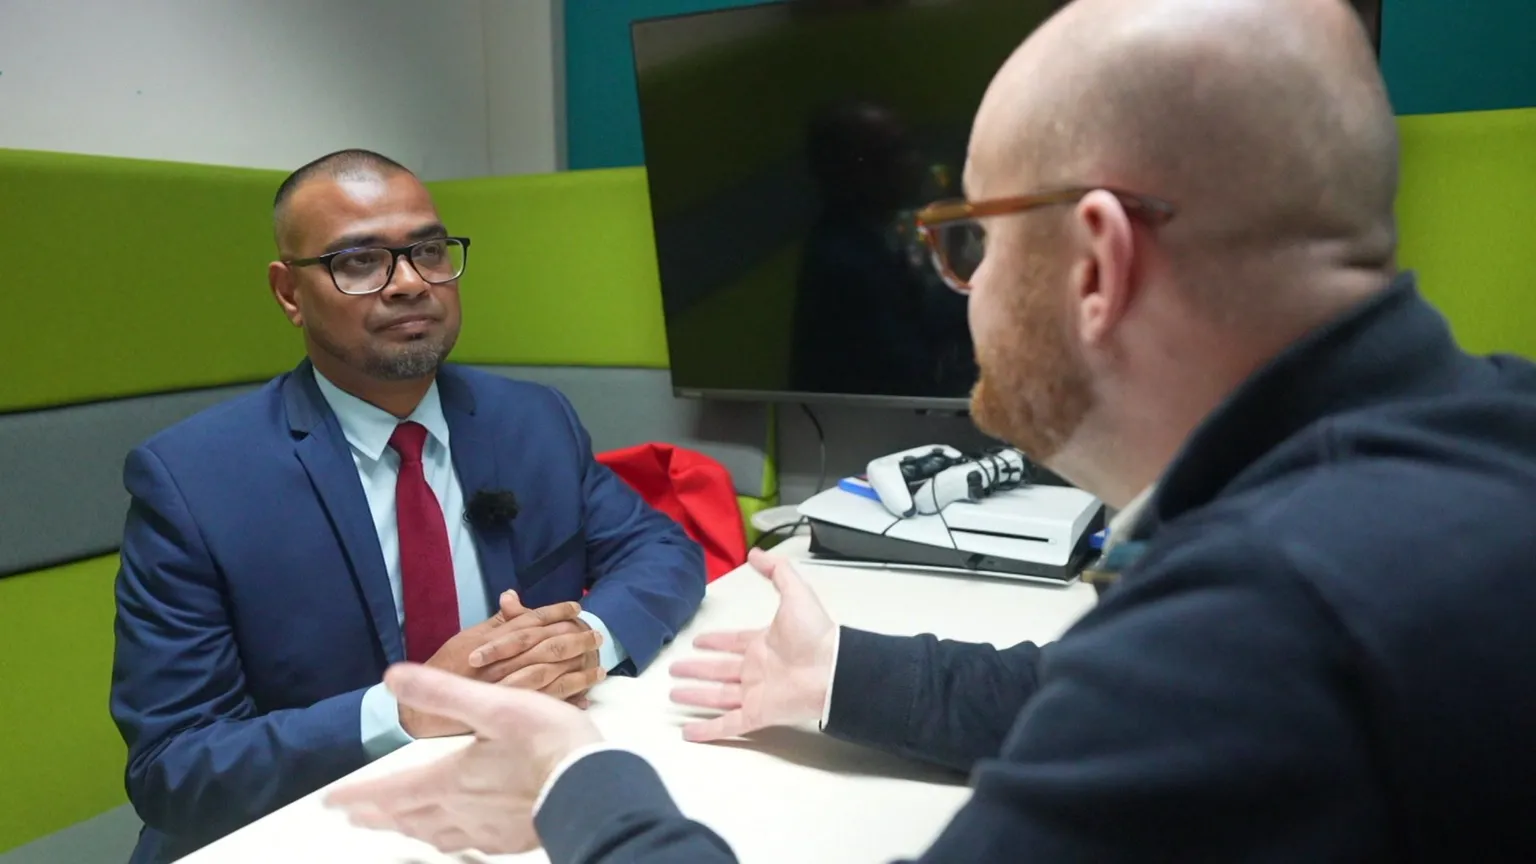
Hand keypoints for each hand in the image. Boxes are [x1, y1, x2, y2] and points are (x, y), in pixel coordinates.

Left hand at [328, 664, 601, 854]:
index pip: (391, 790)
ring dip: (410, 829)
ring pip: (435, 835)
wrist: (592, 786)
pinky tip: (458, 837)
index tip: (331, 802)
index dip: (358, 795)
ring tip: (398, 826)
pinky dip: (450, 840)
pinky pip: (469, 845)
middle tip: (354, 816)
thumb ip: (442, 692)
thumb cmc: (547, 742)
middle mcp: (460, 811)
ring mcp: (486, 830)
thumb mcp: (493, 706)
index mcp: (450, 780)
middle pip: (407, 818)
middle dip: (377, 816)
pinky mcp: (512, 839)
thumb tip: (394, 676)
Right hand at [400, 593, 595, 737]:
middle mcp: (502, 661)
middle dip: (575, 639)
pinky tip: (585, 698)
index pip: (529, 621)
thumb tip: (513, 598)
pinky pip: (541, 706)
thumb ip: (495, 621)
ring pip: (550, 676)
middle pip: (546, 646)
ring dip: (577, 672)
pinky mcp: (508, 713)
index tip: (577, 608)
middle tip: (599, 636)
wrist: (418, 710)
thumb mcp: (467, 637)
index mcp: (492, 640)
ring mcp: (506, 688)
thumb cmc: (445, 668)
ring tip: (601, 668)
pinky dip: (565, 701)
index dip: (555, 613)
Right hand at [669, 549, 837, 741]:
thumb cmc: (814, 633)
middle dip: (697, 670)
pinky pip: (727, 725)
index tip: (697, 642)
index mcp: (763, 644)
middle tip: (675, 669)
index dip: (715, 641)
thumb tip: (756, 553)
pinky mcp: (756, 714)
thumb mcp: (795, 592)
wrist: (831, 668)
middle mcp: (756, 669)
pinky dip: (706, 730)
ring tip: (673, 695)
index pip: (733, 643)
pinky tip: (687, 733)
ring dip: (695, 696)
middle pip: (719, 671)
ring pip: (717, 697)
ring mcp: (755, 694)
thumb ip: (777, 571)